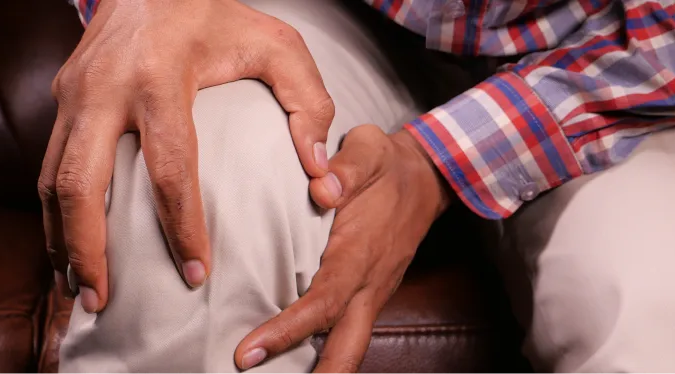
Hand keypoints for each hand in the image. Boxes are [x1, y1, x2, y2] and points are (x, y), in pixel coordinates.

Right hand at [38, 0, 334, 311]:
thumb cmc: (215, 12)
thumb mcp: (276, 43)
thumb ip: (308, 102)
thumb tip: (318, 171)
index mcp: (159, 76)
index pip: (170, 167)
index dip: (183, 228)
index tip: (198, 275)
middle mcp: (104, 88)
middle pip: (80, 184)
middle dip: (88, 249)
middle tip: (102, 300)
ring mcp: (73, 93)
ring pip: (49, 180)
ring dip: (60, 240)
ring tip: (78, 289)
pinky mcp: (60, 97)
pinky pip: (47, 165)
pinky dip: (53, 213)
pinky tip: (69, 246)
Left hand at [234, 125, 451, 372]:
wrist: (426, 177)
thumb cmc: (387, 164)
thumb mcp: (369, 149)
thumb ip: (346, 167)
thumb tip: (321, 189)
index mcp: (361, 253)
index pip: (323, 302)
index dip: (287, 331)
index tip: (249, 351)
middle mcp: (368, 283)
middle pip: (346, 348)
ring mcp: (372, 293)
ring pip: (351, 347)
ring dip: (322, 372)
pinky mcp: (368, 294)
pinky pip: (348, 331)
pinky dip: (325, 353)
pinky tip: (295, 362)